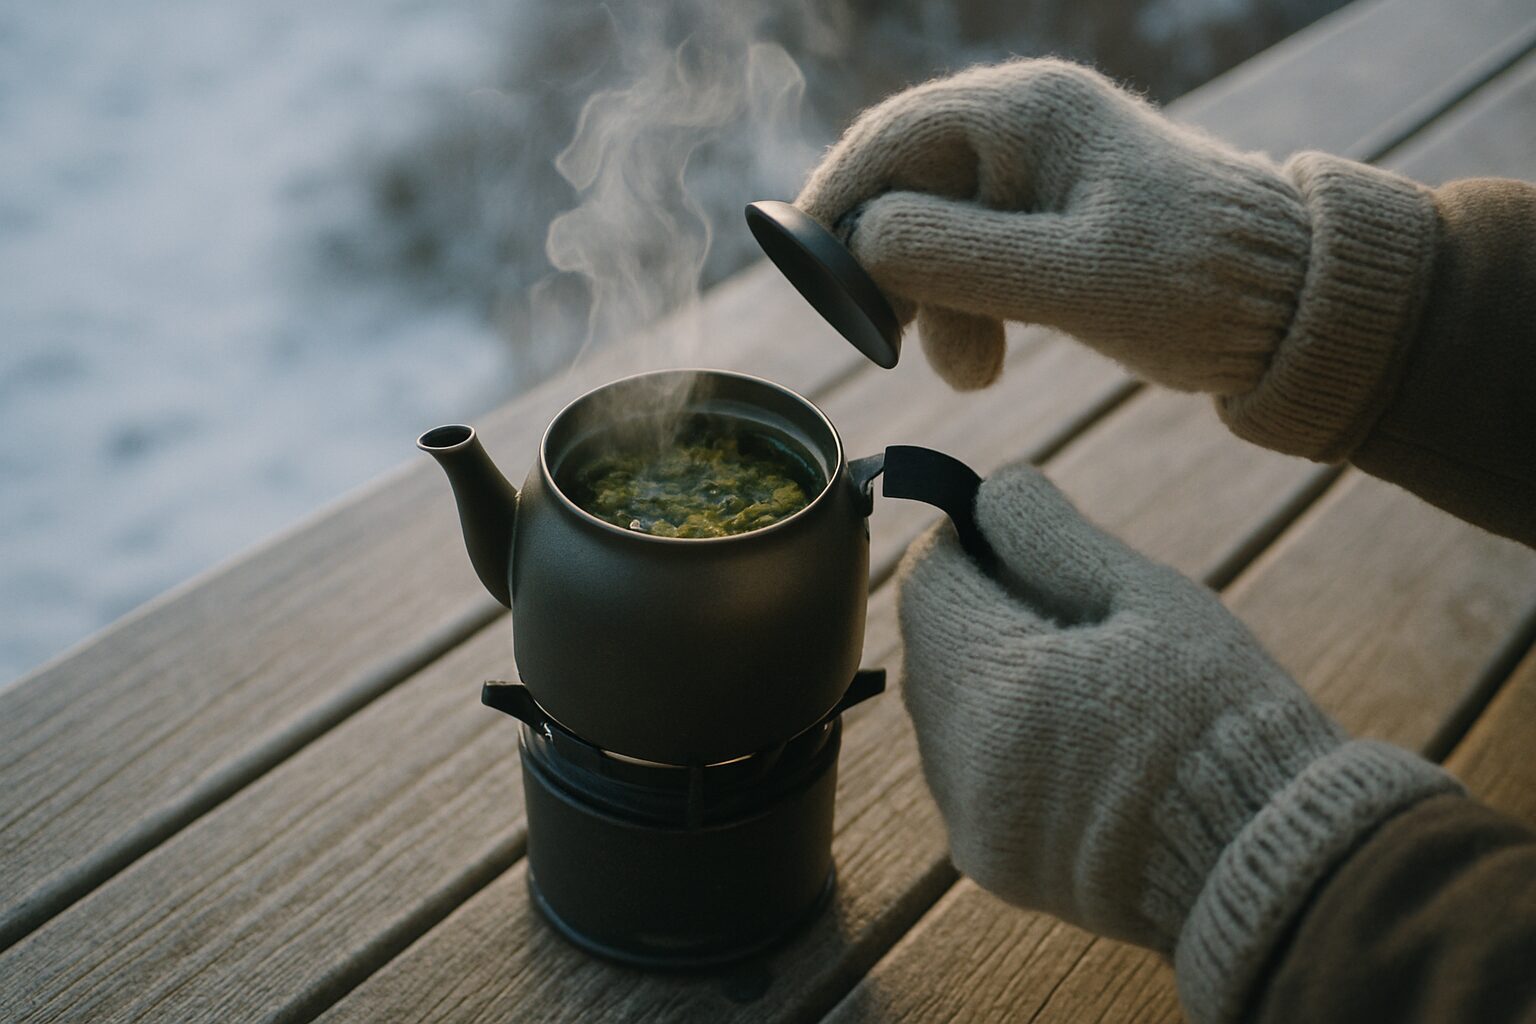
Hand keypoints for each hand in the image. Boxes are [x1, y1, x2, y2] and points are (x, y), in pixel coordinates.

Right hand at [796, 59, 1311, 393]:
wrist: (1299, 309)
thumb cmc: (1199, 288)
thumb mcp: (1073, 281)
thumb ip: (958, 257)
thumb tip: (861, 240)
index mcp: (1028, 113)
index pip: (891, 137)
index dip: (832, 201)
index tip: (801, 272)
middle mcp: (1023, 127)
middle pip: (903, 188)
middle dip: (888, 273)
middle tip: (886, 343)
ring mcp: (1036, 172)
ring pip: (932, 233)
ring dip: (931, 306)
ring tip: (971, 372)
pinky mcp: (1047, 219)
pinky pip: (971, 258)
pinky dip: (964, 310)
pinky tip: (986, 359)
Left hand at [896, 464, 1456, 1020]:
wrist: (1263, 863)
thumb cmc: (1219, 717)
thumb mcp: (1151, 600)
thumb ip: (1053, 535)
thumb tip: (993, 488)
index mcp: (1000, 685)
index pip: (926, 582)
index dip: (965, 546)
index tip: (1014, 540)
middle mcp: (962, 760)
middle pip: (929, 647)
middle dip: (980, 613)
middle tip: (1068, 613)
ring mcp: (971, 818)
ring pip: (941, 712)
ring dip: (987, 679)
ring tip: (1082, 684)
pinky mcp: (988, 860)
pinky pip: (963, 776)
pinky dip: (998, 745)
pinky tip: (1073, 743)